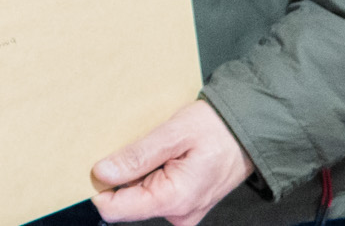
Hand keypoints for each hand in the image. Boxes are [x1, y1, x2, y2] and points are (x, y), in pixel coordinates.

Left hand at [90, 100, 253, 225]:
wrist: (250, 132)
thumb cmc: (217, 129)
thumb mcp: (173, 133)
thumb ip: (137, 156)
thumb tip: (102, 173)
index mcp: (173, 200)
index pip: (117, 210)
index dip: (100, 188)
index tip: (95, 164)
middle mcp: (178, 214)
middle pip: (128, 203)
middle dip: (121, 177)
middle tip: (133, 146)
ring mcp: (182, 212)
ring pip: (141, 197)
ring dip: (137, 174)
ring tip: (154, 148)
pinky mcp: (185, 205)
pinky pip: (156, 194)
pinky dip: (150, 175)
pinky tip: (161, 155)